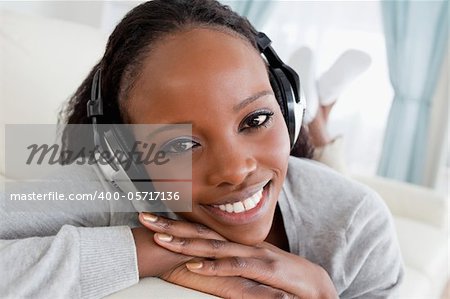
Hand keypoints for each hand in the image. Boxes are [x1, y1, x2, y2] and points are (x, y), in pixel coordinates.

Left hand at [141, 214, 337, 298]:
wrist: (315, 285)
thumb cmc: (279, 278)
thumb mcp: (249, 269)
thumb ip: (228, 264)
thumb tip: (201, 260)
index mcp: (235, 244)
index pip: (202, 229)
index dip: (176, 223)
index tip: (152, 217)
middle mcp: (240, 244)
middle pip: (201, 231)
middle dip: (171, 224)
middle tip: (144, 217)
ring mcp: (253, 255)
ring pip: (214, 245)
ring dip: (186, 241)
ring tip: (160, 237)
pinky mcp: (265, 269)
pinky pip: (235, 267)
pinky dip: (213, 266)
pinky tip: (194, 264)